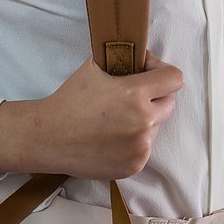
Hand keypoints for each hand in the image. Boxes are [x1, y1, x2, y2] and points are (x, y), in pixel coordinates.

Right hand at [36, 48, 183, 180]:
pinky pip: (145, 147)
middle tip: (131, 95)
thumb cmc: (70, 100)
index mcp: (135, 94)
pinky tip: (112, 137)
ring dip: (144, 120)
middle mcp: (143, 122)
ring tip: (116, 120)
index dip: (162, 71)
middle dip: (155, 96)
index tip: (147, 72)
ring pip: (156, 127)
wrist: (49, 138)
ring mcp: (140, 147)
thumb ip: (122, 61)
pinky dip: (134, 141)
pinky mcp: (134, 165)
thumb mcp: (94, 67)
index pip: (174, 78)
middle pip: (169, 104)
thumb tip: (139, 58)